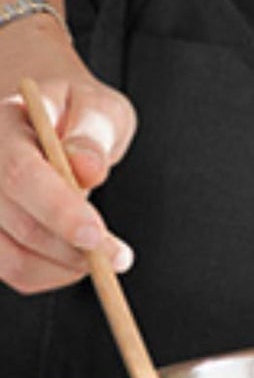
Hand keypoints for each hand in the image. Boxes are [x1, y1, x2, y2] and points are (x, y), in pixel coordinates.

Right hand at [0, 61, 137, 293]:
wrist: (48, 117)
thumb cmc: (75, 110)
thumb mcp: (96, 105)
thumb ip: (92, 133)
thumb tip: (87, 169)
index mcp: (3, 127)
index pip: (21, 175)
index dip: (58, 210)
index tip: (97, 235)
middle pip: (17, 224)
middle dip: (72, 247)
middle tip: (119, 257)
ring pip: (10, 259)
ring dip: (63, 266)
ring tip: (106, 256)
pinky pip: (12, 269)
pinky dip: (49, 272)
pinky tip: (78, 257)